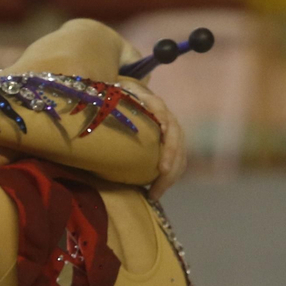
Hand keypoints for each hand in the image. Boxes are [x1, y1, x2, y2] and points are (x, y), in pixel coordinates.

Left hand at [117, 77, 186, 197]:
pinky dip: (171, 178)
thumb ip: (115, 96)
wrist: (133, 100)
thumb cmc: (121, 99)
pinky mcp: (174, 147)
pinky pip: (179, 164)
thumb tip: (104, 98)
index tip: (162, 134)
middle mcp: (168, 119)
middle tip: (161, 175)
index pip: (162, 113)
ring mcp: (174, 134)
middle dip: (171, 159)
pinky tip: (158, 190)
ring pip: (180, 155)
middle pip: (176, 139)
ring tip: (156, 192)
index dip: (164, 126)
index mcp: (154, 104)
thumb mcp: (118, 93)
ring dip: (171, 175)